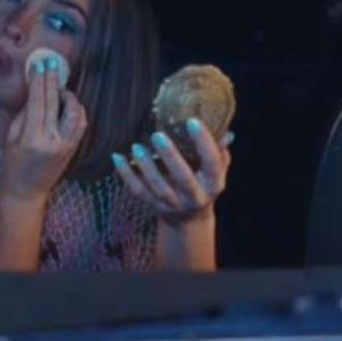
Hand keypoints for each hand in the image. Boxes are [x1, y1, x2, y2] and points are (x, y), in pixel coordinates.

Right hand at [0, 57, 87, 203]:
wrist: (26, 191)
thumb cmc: (13, 164)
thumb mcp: (11, 137)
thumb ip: (25, 114)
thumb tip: (36, 92)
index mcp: (32, 138)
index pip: (38, 101)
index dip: (38, 80)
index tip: (38, 64)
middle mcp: (52, 140)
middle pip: (56, 102)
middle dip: (53, 80)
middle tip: (51, 63)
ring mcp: (66, 145)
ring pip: (75, 112)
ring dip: (68, 96)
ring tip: (59, 88)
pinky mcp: (74, 148)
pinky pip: (81, 123)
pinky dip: (77, 109)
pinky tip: (69, 103)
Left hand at [112, 118, 231, 224]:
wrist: (188, 219)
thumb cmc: (203, 184)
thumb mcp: (216, 171)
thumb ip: (219, 151)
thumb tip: (225, 131)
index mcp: (213, 185)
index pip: (212, 163)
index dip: (204, 143)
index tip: (192, 121)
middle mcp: (194, 197)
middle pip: (183, 178)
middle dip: (170, 157)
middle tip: (157, 135)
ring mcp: (172, 204)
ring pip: (158, 187)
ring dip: (146, 167)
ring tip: (136, 146)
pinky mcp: (153, 206)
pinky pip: (137, 190)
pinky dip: (126, 174)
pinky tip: (117, 157)